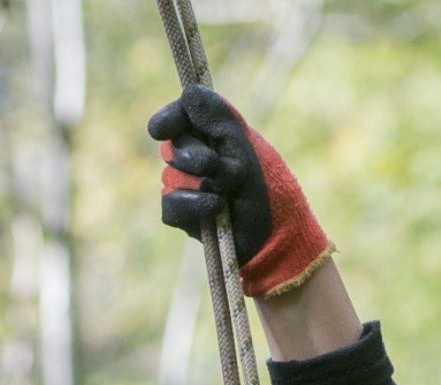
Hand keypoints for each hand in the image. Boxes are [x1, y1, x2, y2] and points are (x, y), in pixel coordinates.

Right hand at [148, 84, 333, 298]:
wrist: (277, 238)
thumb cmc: (268, 189)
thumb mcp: (246, 148)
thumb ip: (219, 119)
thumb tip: (189, 90)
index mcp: (213, 134)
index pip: (179, 116)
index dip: (169, 119)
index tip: (163, 129)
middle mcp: (196, 156)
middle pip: (173, 146)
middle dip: (194, 156)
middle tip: (216, 166)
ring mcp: (187, 185)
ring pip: (171, 177)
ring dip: (202, 184)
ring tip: (228, 194)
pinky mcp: (183, 214)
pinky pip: (171, 205)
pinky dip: (194, 206)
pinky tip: (216, 209)